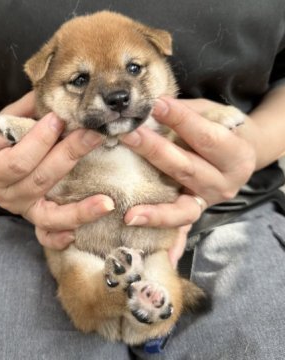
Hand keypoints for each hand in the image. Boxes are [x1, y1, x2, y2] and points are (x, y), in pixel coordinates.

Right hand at [0, 92, 113, 248]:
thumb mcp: (6, 118)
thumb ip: (29, 109)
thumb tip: (61, 90)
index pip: (18, 157)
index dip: (40, 140)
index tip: (60, 119)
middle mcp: (3, 192)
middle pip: (39, 179)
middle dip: (69, 156)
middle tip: (95, 136)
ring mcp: (19, 208)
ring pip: (48, 214)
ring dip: (78, 209)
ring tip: (106, 203)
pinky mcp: (31, 217)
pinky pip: (44, 234)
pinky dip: (58, 237)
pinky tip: (77, 235)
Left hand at [120, 96, 256, 264]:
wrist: (238, 154)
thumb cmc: (220, 130)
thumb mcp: (211, 115)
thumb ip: (186, 113)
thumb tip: (152, 108)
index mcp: (235, 154)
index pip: (205, 137)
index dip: (181, 120)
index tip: (155, 105)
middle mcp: (224, 183)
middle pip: (186, 169)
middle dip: (155, 152)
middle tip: (128, 136)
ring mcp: (207, 203)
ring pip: (181, 210)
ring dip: (154, 211)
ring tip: (130, 215)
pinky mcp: (194, 214)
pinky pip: (182, 231)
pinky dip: (173, 246)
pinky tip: (160, 259)